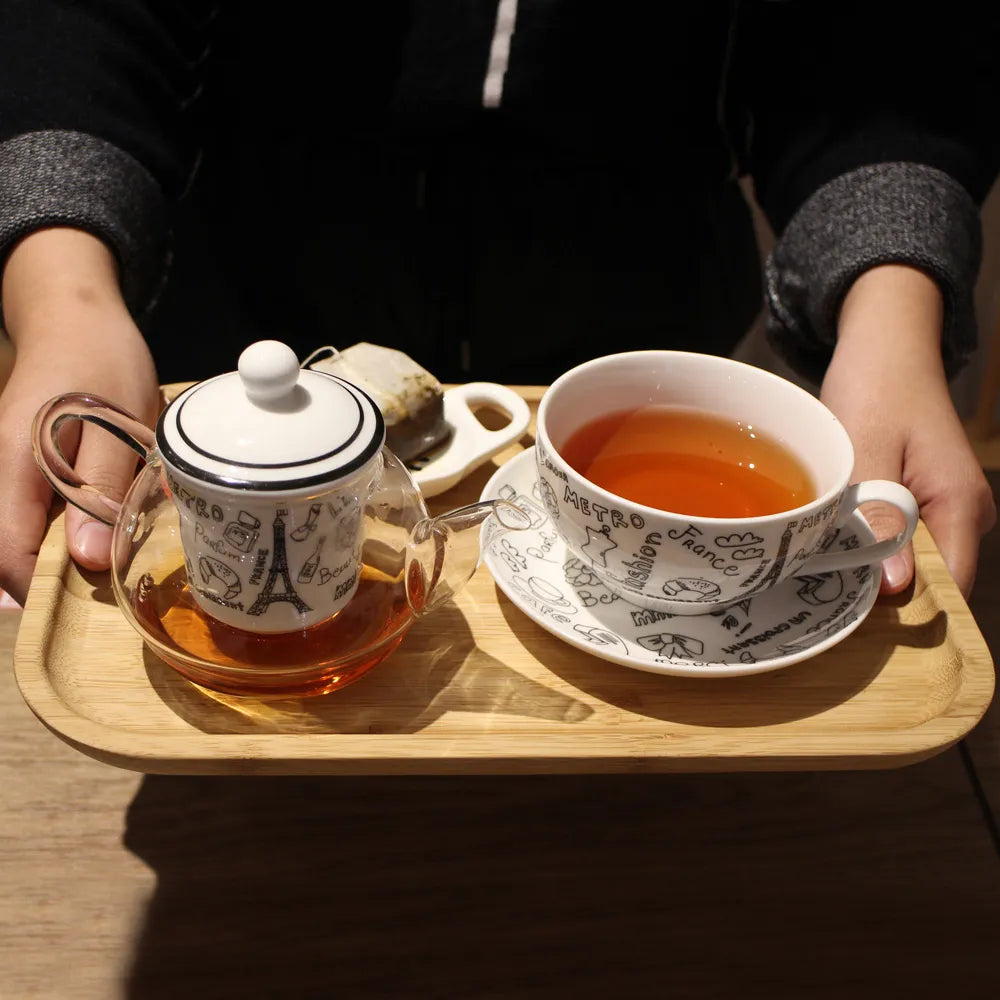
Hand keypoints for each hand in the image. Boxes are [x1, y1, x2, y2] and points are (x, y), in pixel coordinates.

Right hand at [0, 229, 160, 605]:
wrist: (76, 315)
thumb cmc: (101, 362)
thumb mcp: (116, 424)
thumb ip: (99, 490)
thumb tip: (86, 558)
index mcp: (16, 464)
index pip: (7, 550)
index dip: (34, 589)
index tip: (71, 615)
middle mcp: (1, 471)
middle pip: (4, 547)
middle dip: (41, 581)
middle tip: (87, 603)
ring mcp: (8, 467)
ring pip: (16, 531)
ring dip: (49, 558)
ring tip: (92, 575)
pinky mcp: (24, 464)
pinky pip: (29, 511)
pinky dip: (53, 531)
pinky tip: (87, 536)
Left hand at [820, 265, 994, 598]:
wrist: (886, 348)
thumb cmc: (876, 388)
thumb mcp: (868, 448)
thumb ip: (880, 516)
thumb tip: (897, 585)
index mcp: (960, 505)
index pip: (949, 586)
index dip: (906, 612)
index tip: (853, 621)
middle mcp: (964, 514)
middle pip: (931, 581)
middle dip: (881, 597)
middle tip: (822, 603)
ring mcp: (947, 509)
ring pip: (913, 562)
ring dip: (872, 571)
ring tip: (821, 578)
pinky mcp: (924, 501)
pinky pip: (903, 540)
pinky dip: (872, 547)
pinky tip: (834, 550)